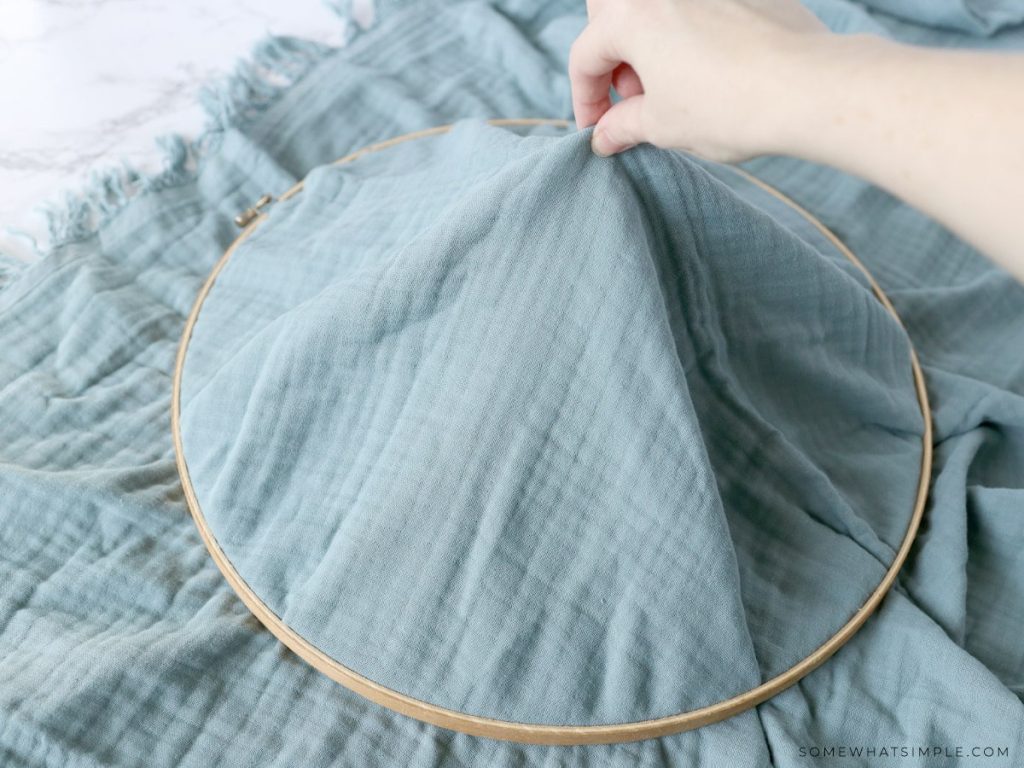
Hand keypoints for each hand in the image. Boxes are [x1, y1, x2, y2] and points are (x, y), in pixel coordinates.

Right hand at [569, 0, 828, 160]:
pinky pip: (698, 7)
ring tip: (669, 82)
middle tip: (630, 95)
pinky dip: (689, 32)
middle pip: (611, 11)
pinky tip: (707, 67)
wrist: (808, 87)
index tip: (597, 128)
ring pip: (655, 5)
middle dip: (610, 53)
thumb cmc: (729, 106)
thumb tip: (606, 135)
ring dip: (647, 39)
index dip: (585, 100)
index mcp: (631, 14)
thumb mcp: (663, 125)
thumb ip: (624, 125)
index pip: (585, 56)